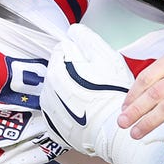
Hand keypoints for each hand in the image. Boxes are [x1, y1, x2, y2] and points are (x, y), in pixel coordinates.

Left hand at [41, 24, 132, 156]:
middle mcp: (48, 92)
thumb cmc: (112, 94)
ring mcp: (51, 112)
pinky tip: (84, 108)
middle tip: (94, 79)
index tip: (90, 62)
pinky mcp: (56, 129)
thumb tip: (73, 32)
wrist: (115, 131)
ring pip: (58, 90)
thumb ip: (86, 38)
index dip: (79, 53)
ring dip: (71, 89)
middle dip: (74, 71)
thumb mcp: (105, 56)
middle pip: (59, 70)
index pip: (62, 50)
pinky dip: (69, 108)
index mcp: (56, 72)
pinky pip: (60, 111)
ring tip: (90, 95)